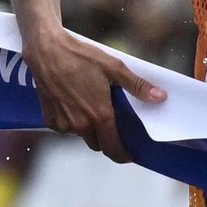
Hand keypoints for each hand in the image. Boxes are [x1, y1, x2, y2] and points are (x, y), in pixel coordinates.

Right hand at [21, 28, 165, 162]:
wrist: (47, 51)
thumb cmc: (81, 57)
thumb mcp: (114, 68)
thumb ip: (137, 86)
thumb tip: (160, 98)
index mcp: (99, 115)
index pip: (113, 148)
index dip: (122, 155)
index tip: (128, 155)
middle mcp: (80, 124)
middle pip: (96, 143)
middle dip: (105, 137)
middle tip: (109, 120)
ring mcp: (63, 122)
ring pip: (79, 135)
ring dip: (87, 128)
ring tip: (88, 107)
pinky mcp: (49, 117)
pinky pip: (63, 128)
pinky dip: (69, 122)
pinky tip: (71, 104)